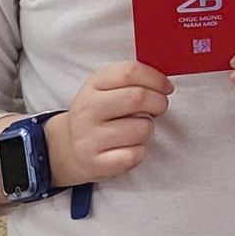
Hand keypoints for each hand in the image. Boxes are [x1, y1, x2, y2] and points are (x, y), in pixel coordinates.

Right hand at [52, 60, 172, 182]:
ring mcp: (89, 138)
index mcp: (93, 85)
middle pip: (138, 97)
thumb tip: (164, 81)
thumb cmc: (99, 114)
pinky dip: (139, 152)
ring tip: (136, 130)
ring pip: (141, 128)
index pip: (130, 72)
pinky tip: (128, 148)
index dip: (156, 78)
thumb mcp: (106, 88)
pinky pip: (134, 155)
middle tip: (159, 107)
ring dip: (148, 129)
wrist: (67, 149)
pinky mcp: (95, 163)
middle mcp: (88, 110)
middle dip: (159, 102)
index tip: (167, 87)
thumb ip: (132, 79)